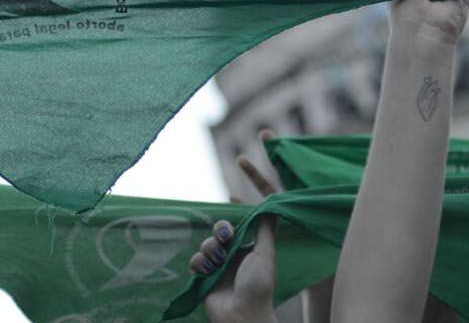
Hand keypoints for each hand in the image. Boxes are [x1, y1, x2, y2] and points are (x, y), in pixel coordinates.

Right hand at [190, 143, 279, 322]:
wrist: (241, 317)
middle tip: (225, 239)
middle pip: (222, 227)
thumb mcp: (265, 254)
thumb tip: (272, 203)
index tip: (241, 162)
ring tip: (217, 263)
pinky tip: (206, 271)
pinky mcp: (205, 276)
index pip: (248, 215)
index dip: (246, 194)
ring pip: (207, 242)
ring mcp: (220, 265)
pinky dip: (200, 264)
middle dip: (220, 231)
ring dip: (210, 250)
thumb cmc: (258, 287)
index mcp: (252, 245)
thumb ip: (265, 229)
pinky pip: (196, 259)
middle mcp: (236, 253)